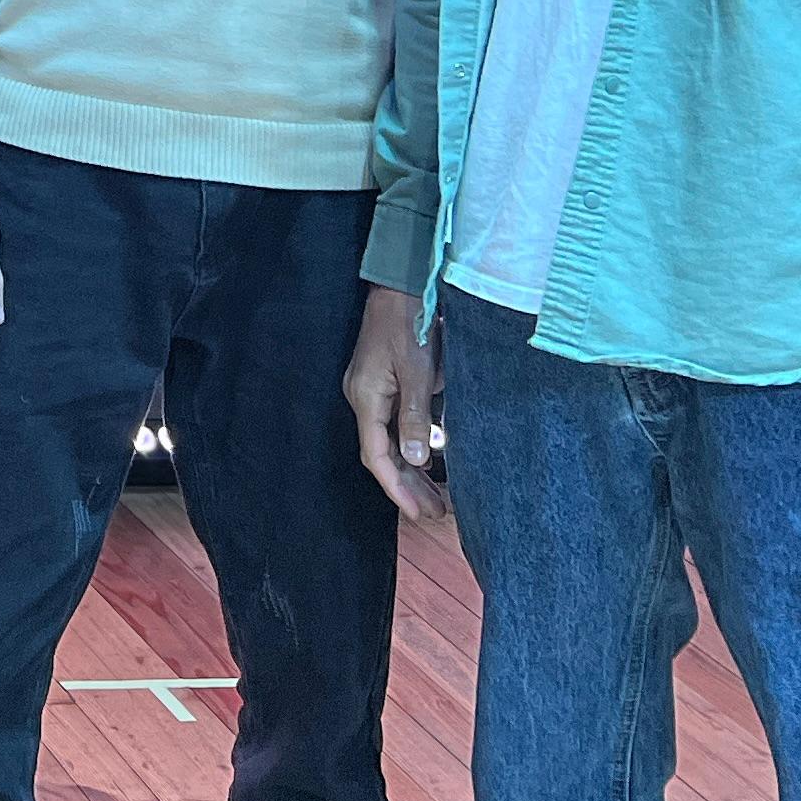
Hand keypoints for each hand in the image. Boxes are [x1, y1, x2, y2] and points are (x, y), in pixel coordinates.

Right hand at [344, 287, 444, 519]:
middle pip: (382, 453)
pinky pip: (394, 426)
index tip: (417, 513)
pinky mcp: (384, 384)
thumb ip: (415, 417)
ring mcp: (373, 391)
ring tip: (437, 498)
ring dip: (411, 469)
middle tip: (435, 514)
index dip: (396, 487)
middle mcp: (364, 398)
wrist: (401, 286)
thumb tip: (414, 461)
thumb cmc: (410, 325)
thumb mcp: (417, 372)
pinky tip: (431, 461)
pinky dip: (412, 447)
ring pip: (389, 441)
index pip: (376, 455)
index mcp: (366, 397)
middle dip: (407, 485)